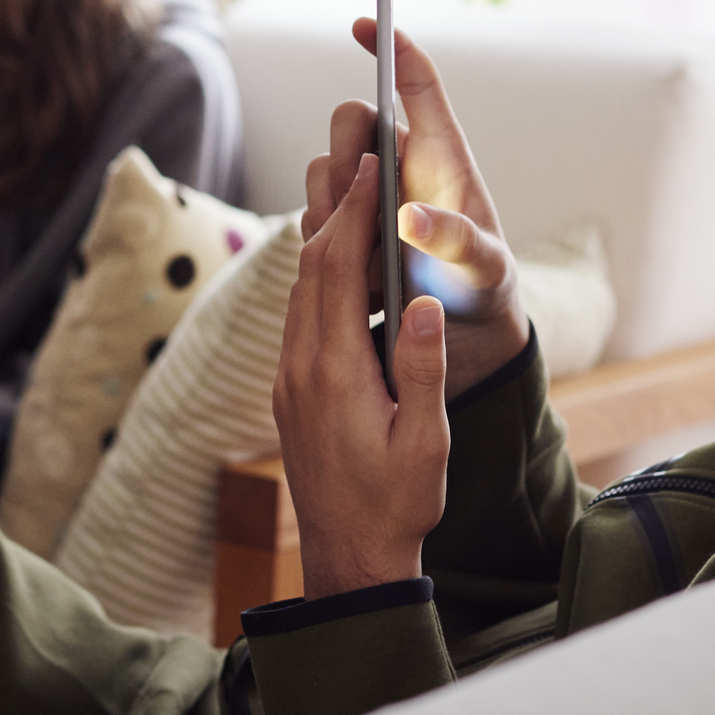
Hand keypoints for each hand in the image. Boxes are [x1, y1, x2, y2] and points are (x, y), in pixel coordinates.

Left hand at [277, 152, 450, 598]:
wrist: (348, 559)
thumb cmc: (396, 505)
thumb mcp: (424, 443)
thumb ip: (422, 372)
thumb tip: (422, 304)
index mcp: (334, 372)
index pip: (339, 270)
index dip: (355, 211)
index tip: (374, 163)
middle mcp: (301, 366)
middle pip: (311, 265)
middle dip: (337, 206)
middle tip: (362, 155)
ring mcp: (290, 377)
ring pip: (300, 287)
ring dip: (325, 235)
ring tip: (354, 190)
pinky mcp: (291, 388)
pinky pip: (300, 312)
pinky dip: (320, 273)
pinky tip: (343, 260)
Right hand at [303, 21, 524, 396]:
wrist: (458, 340)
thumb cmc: (483, 290)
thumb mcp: (484, 271)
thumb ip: (456, 242)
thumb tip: (410, 216)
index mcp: (443, 157)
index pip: (416, 84)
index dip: (392, 48)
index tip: (366, 24)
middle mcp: (401, 166)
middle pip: (350, 121)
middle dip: (346, 156)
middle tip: (360, 206)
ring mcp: (368, 196)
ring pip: (322, 170)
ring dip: (332, 209)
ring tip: (370, 262)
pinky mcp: (345, 228)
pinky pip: (312, 216)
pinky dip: (325, 242)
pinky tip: (358, 280)